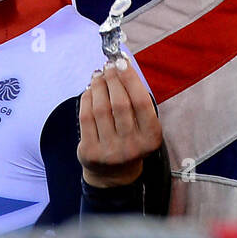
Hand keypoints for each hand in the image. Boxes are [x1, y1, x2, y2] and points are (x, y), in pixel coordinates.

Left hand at [77, 59, 163, 188]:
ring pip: (100, 109)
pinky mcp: (90, 152)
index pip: (141, 102)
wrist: (114, 175)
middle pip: (120, 104)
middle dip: (113, 80)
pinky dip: (86, 99)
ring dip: (98, 86)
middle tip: (108, 66)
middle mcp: (132, 146)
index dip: (131, 79)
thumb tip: (121, 67)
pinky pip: (85, 118)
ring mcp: (110, 151)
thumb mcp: (144, 127)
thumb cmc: (131, 141)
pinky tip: (89, 90)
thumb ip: (137, 102)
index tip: (122, 62)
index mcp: (151, 137)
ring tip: (98, 75)